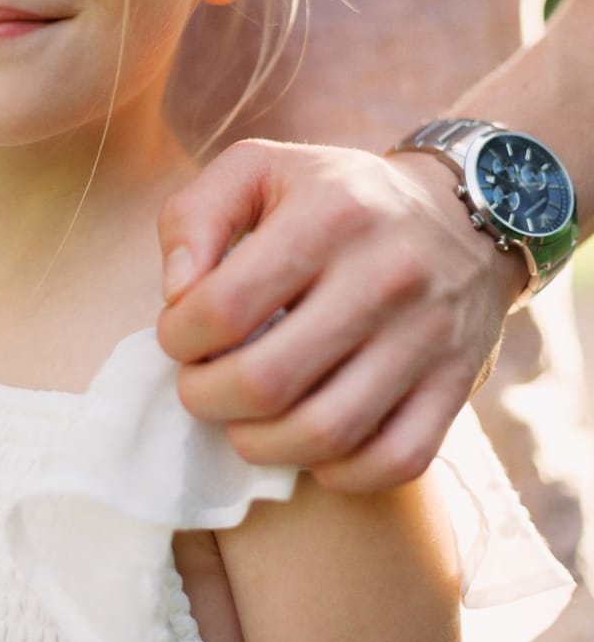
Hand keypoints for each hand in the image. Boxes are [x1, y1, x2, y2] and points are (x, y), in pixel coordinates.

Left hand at [156, 139, 526, 490]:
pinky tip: (308, 444)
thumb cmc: (337, 196)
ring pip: (325, 434)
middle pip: (266, 382)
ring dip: (259, 443)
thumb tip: (175, 295)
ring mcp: (427, 336)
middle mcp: (385, 276)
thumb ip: (195, 218)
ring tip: (243, 418)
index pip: (224, 307)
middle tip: (201, 384)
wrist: (466, 212)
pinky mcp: (456, 384)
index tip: (180, 335)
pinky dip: (338, 471)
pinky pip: (393, 461)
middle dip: (206, 398)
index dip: (180, 337)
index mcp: (329, 215)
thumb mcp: (258, 170)